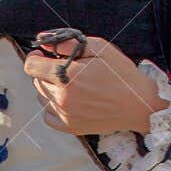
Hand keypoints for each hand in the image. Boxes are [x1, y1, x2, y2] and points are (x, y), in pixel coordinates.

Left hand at [24, 36, 158, 134]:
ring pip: (42, 98)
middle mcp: (61, 98)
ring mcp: (65, 115)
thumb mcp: (99, 49)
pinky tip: (69, 101)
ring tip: (71, 85)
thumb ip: (69, 43)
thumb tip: (45, 42)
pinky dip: (53, 108)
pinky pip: (48, 116)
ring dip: (50, 89)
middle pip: (37, 81)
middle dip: (47, 72)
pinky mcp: (70, 128)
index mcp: (66, 76)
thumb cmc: (122, 75)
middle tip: (67, 70)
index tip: (42, 55)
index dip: (35, 57)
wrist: (139, 105)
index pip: (31, 66)